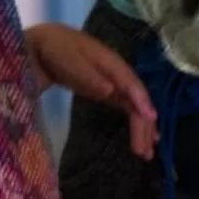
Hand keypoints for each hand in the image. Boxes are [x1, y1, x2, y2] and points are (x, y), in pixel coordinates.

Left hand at [27, 22, 158, 159]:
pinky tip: (144, 138)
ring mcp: (116, 83)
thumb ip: (89, 77)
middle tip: (145, 151)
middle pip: (136, 100)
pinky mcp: (110, 91)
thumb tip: (110, 90)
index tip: (151, 119)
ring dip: (142, 128)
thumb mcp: (70, 61)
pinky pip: (128, 108)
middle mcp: (119, 74)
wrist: (47, 45)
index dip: (142, 100)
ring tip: (147, 153)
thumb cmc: (58, 51)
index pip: (131, 83)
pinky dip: (136, 122)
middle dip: (143, 124)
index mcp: (111, 63)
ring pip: (134, 106)